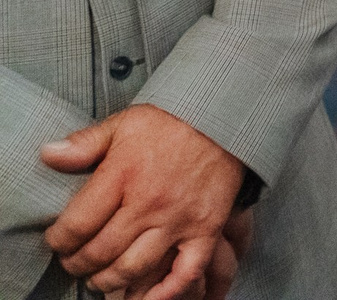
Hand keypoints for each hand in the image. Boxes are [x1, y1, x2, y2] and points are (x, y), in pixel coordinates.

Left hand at [41, 105, 245, 299]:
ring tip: (101, 278)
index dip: (59, 241)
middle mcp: (149, 203)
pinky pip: (186, 271)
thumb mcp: (124, 123)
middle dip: (79, 264)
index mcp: (124, 175)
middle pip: (101, 252)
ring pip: (134, 268)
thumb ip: (84, 143)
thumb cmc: (172, 122)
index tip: (57, 241)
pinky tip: (148, 297)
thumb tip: (47, 155)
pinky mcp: (206, 229)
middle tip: (76, 262)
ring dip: (109, 281)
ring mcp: (179, 220)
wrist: (226, 118)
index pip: (77, 225)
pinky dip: (166, 292)